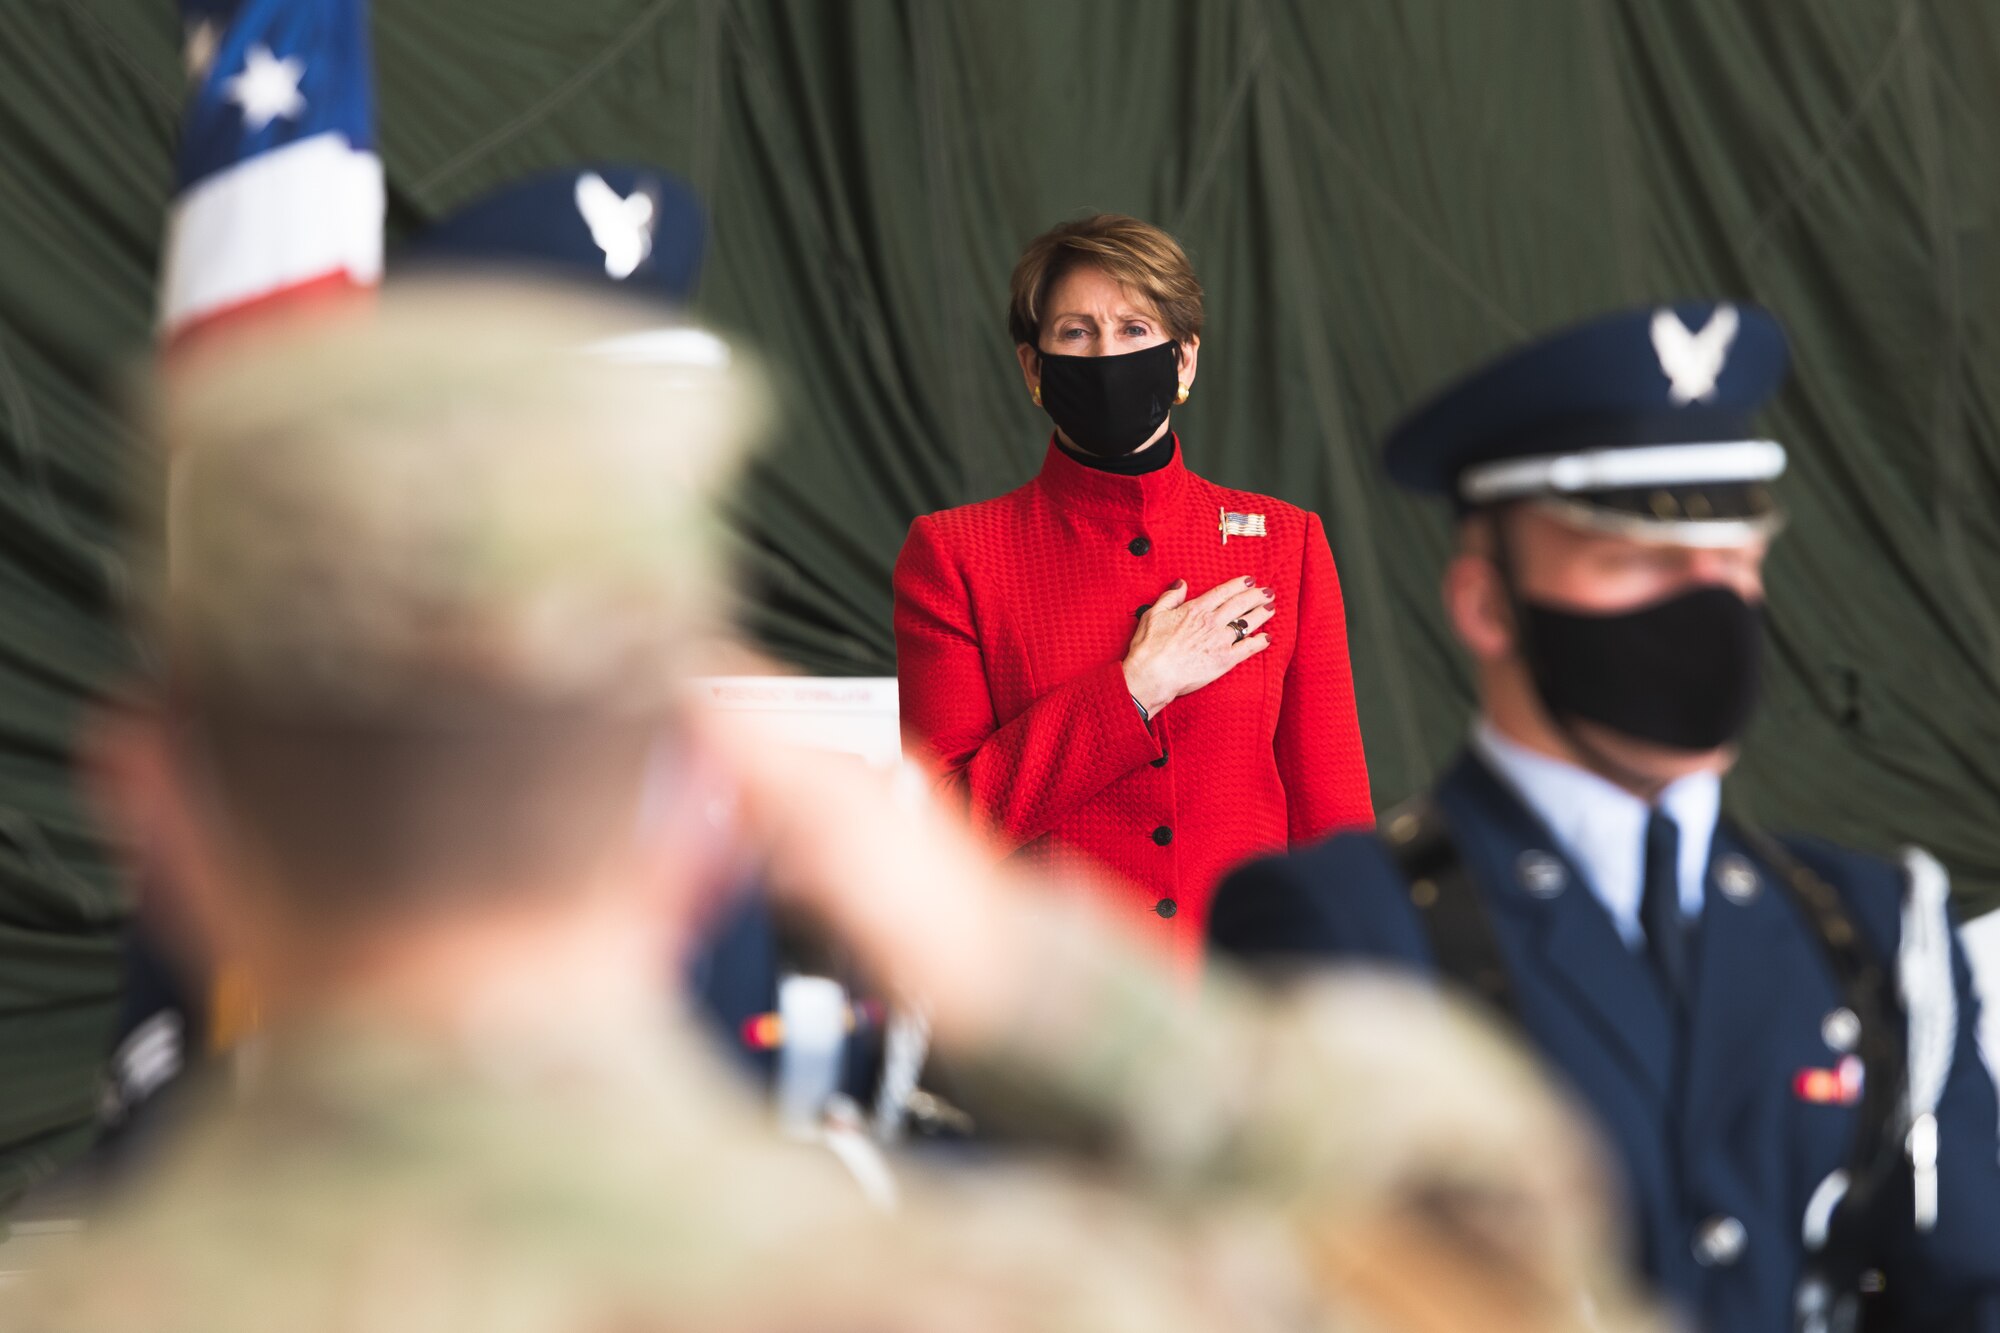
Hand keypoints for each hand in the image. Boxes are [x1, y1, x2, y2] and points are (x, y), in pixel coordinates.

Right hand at [1122, 575, 1273, 715]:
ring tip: (1271, 608)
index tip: (1250, 580)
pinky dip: (1259, 643)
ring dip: (1261, 614)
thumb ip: (1170, 597)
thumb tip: (1181, 584)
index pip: (1223, 592)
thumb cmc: (1149, 646)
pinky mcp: (1224, 660)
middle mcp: (1211, 622)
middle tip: (1268, 591)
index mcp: (1195, 609)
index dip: (1239, 585)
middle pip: (1240, 604)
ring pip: (1247, 623)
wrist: (1153, 673)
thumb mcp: (1153, 613)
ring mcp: (1220, 641)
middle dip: (1256, 596)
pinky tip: (1267, 638)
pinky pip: (1247, 649)